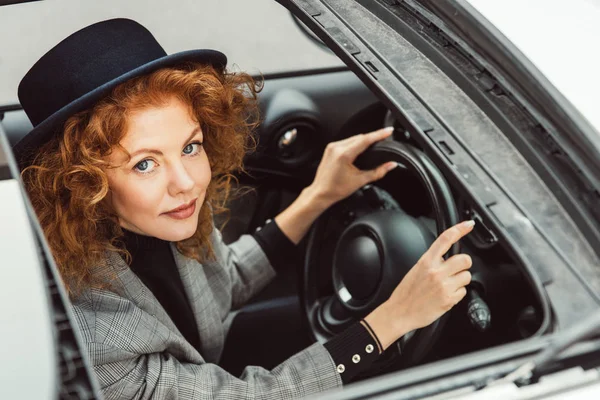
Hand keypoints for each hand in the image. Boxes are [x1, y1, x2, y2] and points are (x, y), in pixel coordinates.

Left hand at [308, 127, 397, 207]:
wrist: (320, 193)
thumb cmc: (336, 189)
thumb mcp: (360, 181)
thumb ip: (378, 172)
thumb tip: (391, 165)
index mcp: (344, 154)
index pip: (365, 139)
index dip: (379, 134)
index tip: (388, 131)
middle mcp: (336, 148)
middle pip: (360, 136)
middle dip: (373, 136)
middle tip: (385, 136)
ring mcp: (332, 147)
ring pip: (353, 138)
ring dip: (364, 139)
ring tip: (375, 141)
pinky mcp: (330, 149)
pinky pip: (346, 141)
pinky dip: (355, 142)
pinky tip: (361, 146)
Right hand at [365, 220, 474, 348]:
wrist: (400, 312)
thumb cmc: (406, 293)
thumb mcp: (416, 270)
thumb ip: (432, 261)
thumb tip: (447, 258)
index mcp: (426, 261)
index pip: (445, 239)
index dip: (460, 229)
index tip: (468, 225)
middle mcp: (436, 271)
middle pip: (465, 259)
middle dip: (463, 265)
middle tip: (455, 270)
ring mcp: (444, 285)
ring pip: (466, 276)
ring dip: (460, 281)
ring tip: (447, 286)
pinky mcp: (449, 299)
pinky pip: (463, 292)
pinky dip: (457, 294)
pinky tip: (445, 296)